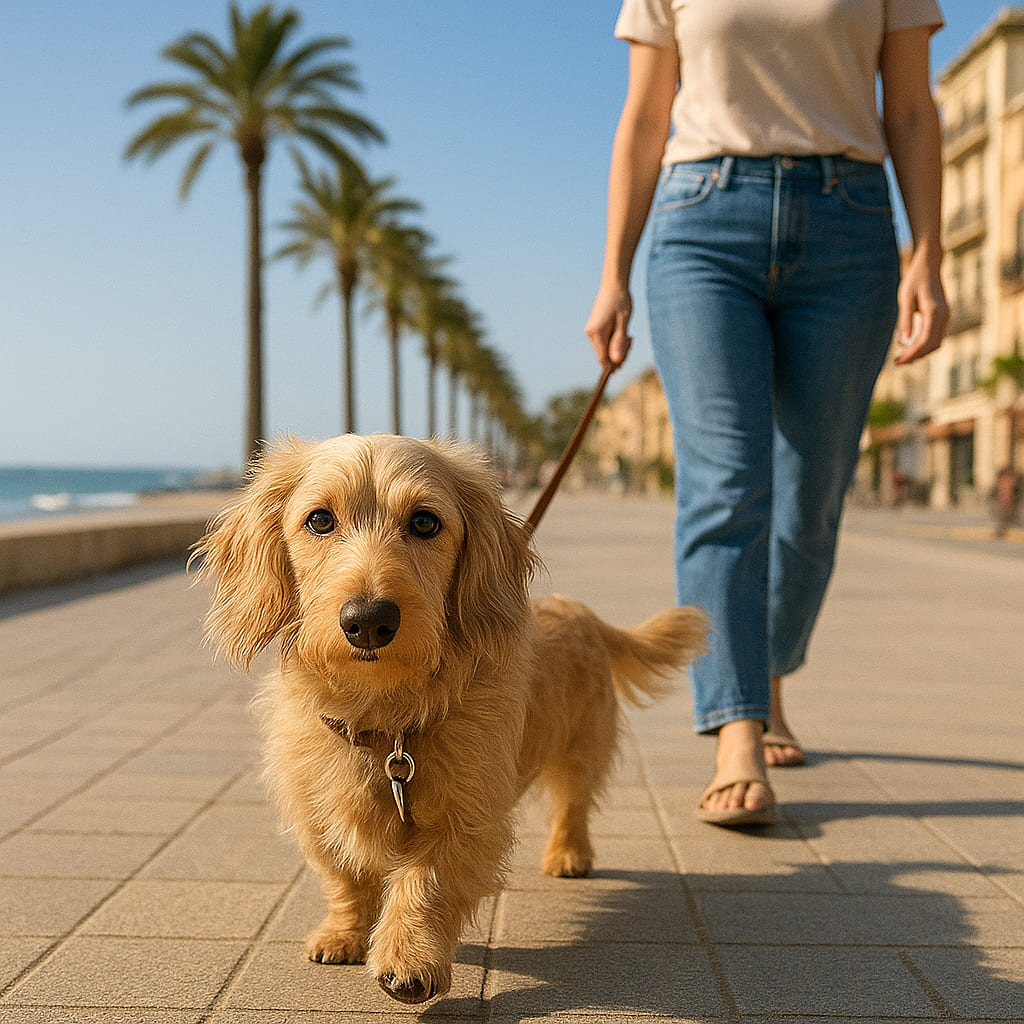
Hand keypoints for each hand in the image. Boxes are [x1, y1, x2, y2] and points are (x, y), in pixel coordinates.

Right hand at [585, 283, 632, 368]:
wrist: (614, 284)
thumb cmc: (621, 302)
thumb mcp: (623, 323)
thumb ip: (619, 343)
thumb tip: (616, 362)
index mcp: (597, 333)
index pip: (603, 359)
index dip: (614, 364)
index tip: (627, 359)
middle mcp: (591, 333)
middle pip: (603, 355)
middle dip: (618, 355)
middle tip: (631, 343)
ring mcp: (591, 330)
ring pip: (604, 348)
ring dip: (617, 347)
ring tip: (629, 337)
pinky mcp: (595, 327)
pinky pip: (603, 341)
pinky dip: (613, 341)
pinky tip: (623, 333)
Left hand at [894, 251, 948, 365]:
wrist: (929, 265)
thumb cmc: (915, 280)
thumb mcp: (905, 299)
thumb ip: (905, 321)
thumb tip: (904, 343)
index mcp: (935, 313)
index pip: (925, 341)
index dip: (912, 354)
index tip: (898, 361)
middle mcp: (944, 316)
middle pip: (932, 345)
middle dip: (916, 356)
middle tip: (897, 362)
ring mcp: (946, 317)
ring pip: (937, 343)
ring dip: (921, 352)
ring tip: (903, 357)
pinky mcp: (943, 316)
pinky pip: (936, 336)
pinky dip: (925, 345)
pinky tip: (911, 347)